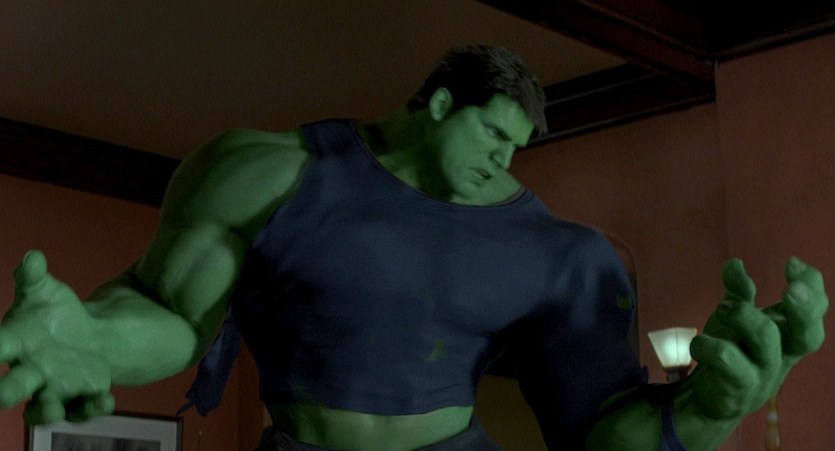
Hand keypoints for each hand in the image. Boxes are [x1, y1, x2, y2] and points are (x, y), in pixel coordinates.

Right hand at [0, 250, 114, 423]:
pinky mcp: (80, 397)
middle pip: (12, 387)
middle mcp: (29, 372)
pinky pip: (82, 410)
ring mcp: (54, 388)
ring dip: (47, 412)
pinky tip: (106, 400)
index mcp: (14, 344)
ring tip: (55, 409)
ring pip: (43, 410)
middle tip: (1, 396)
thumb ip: (33, 277)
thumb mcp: (45, 292)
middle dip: (4, 392)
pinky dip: (92, 408)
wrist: (85, 336)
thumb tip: (33, 255)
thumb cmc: (53, 315)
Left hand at [687, 257, 827, 419]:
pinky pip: (726, 357)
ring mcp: (763, 372)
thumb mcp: (735, 318)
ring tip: (722, 309)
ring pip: (765, 338)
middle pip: (808, 334)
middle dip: (803, 309)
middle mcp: (782, 354)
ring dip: (742, 315)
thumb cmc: (732, 352)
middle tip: (790, 288)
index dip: (811, 286)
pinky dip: (707, 344)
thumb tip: (735, 263)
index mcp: (787, 333)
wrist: (712, 398)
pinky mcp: (738, 386)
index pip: (815, 309)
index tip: (791, 262)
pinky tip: (699, 344)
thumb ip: (738, 292)